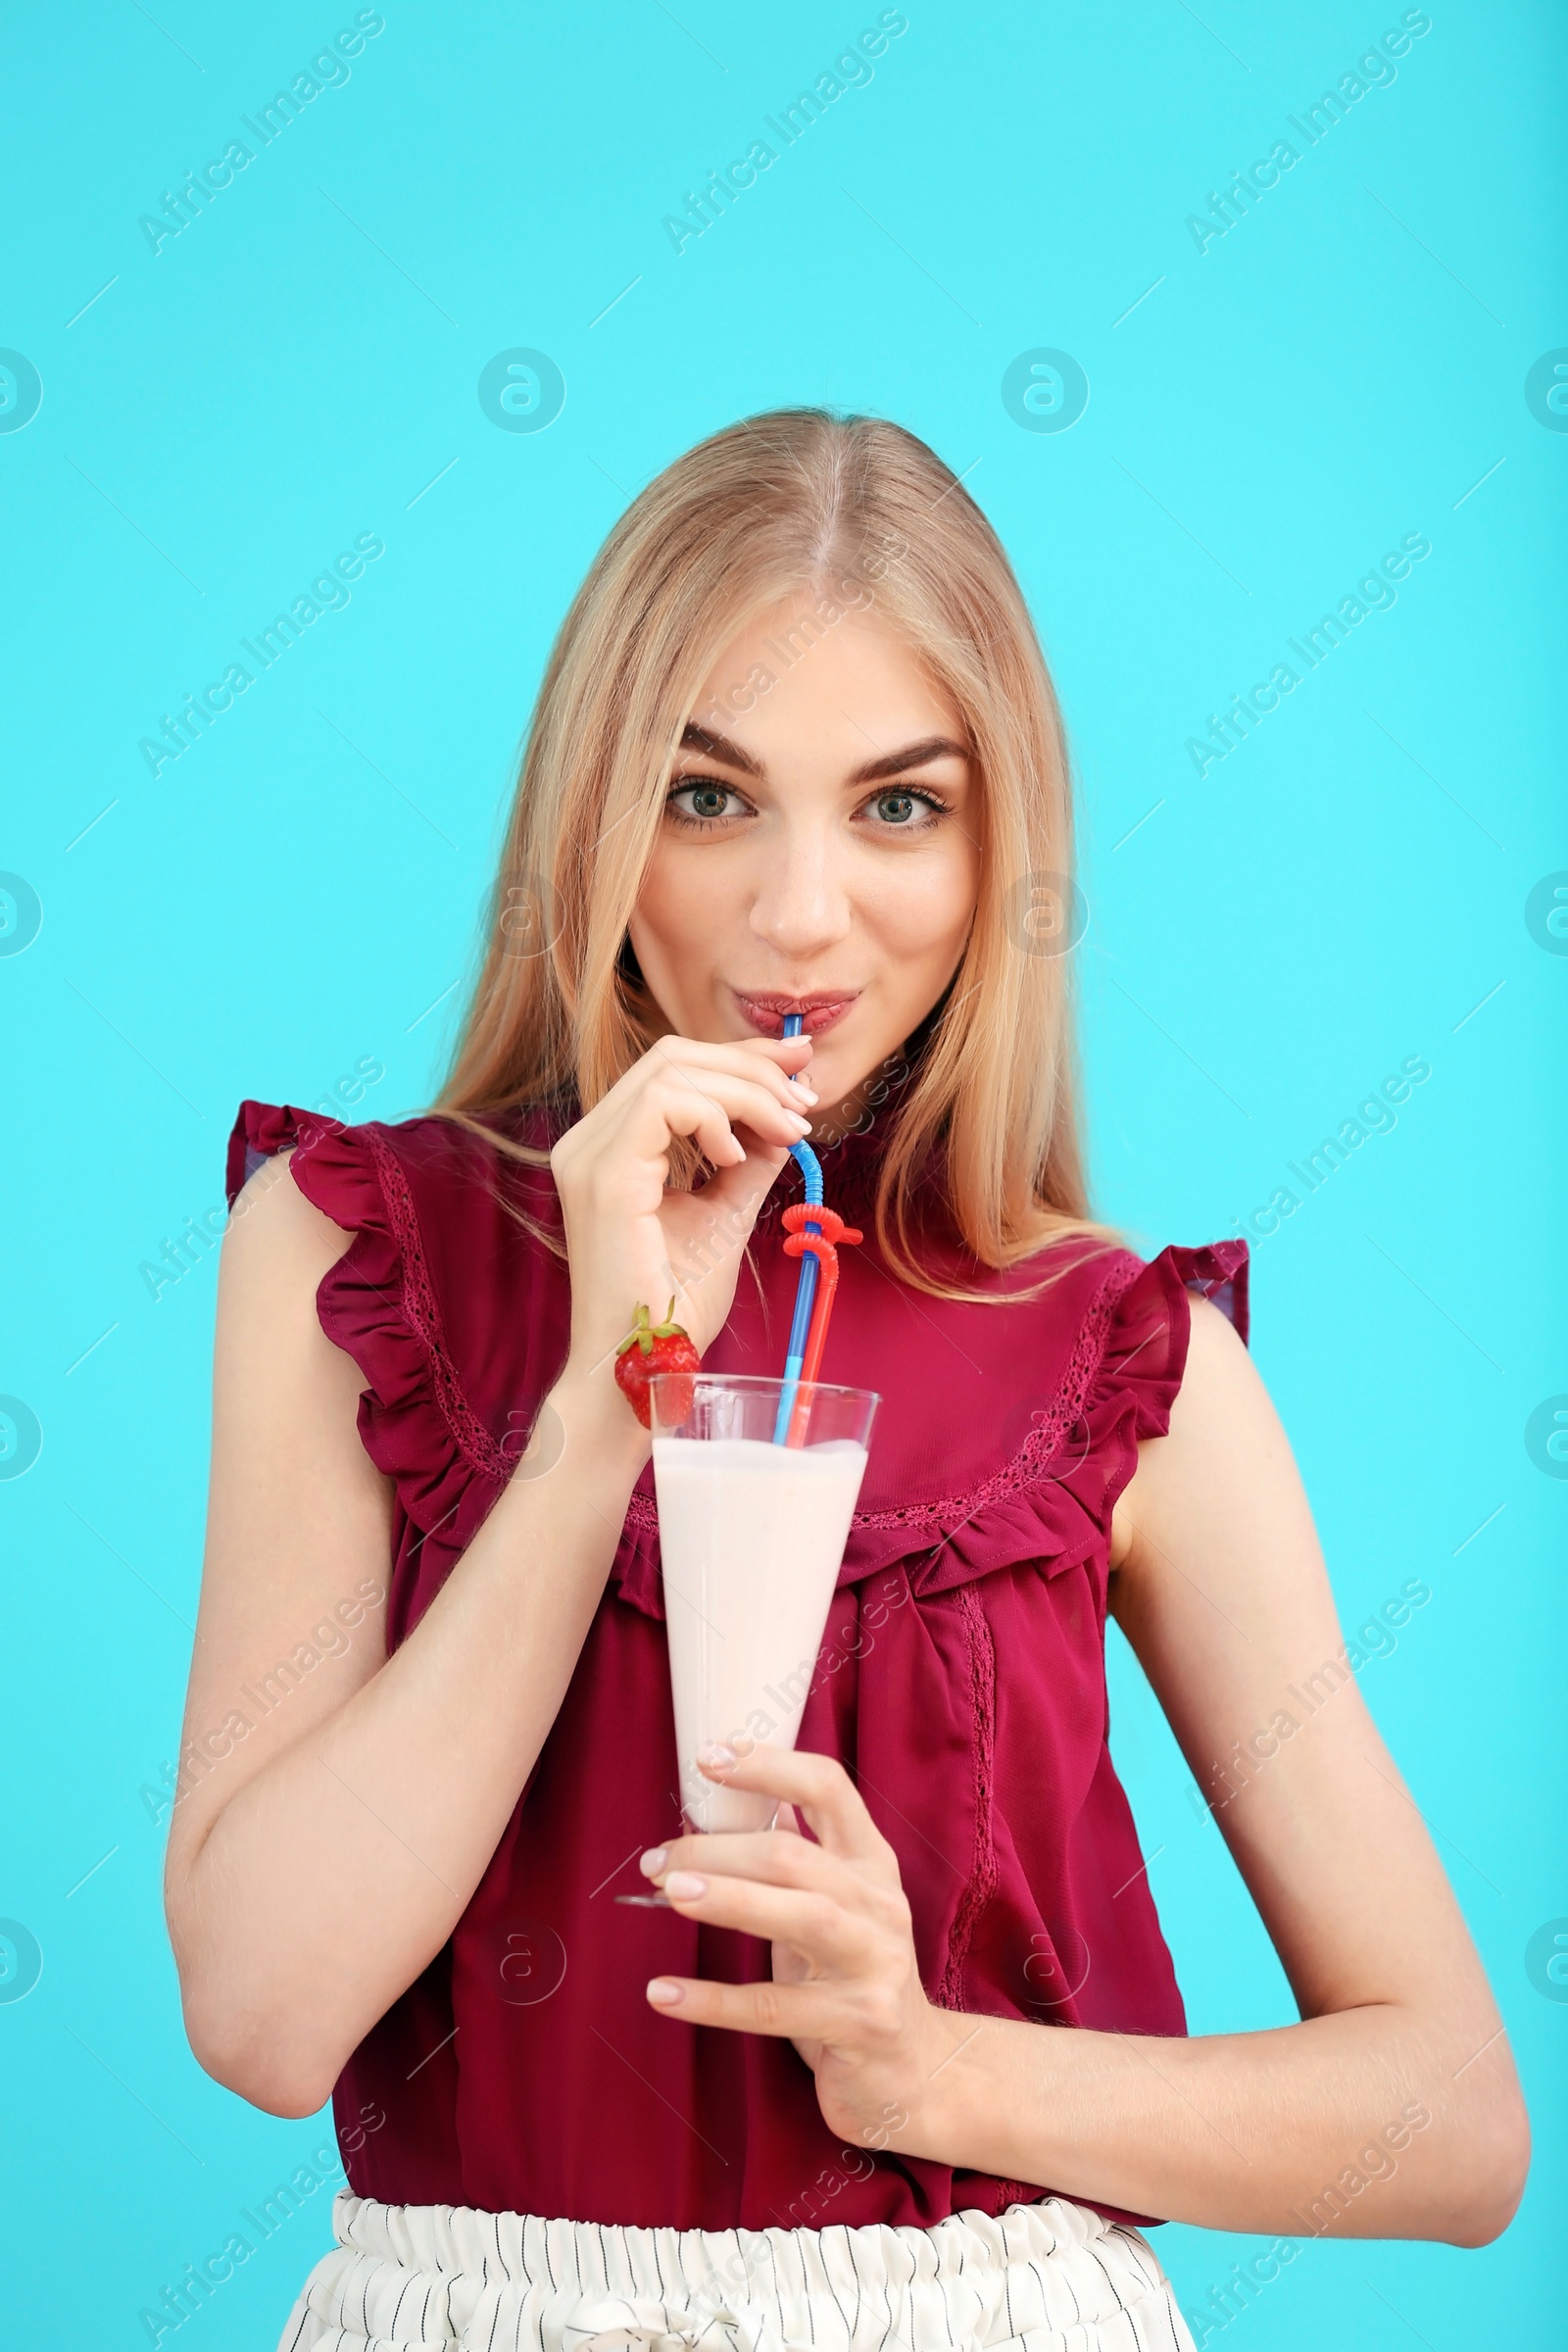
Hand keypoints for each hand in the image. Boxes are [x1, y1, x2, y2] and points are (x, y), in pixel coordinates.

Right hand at [549, 1033, 816, 1375]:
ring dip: (746, 1092)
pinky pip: (664, 1102)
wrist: (646, 1366)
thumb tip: (785, 1119)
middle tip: (804, 1103)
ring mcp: (588, 1155)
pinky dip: (716, 1116)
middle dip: (751, 1067)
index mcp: (609, 1147)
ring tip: (787, 1131)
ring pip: (671, 1070)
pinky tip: (738, 1157)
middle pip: (671, 1056)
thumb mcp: (724, 1215)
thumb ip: (748, 1163)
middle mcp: (587, 1142)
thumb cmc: (676, 1305)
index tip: (800, 1068)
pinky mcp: (604, 1175)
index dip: (741, 1058)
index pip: (673, 1069)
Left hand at [639, 1743, 960, 2157]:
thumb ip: (794, 1861)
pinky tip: (664, 1992)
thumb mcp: (835, 1907)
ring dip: (728, 1899)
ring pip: (800, 1916)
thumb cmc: (854, 1978)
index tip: (711, 1758)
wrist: (916, 2073)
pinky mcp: (856, 2025)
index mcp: (871, 1863)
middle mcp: (879, 1904)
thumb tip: (724, 1806)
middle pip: (794, 1855)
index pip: (828, 1788)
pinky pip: (773, 2009)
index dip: (769, 1765)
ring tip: (670, 1893)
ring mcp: (874, 1964)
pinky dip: (713, 2001)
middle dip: (718, 1850)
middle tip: (658, 1861)